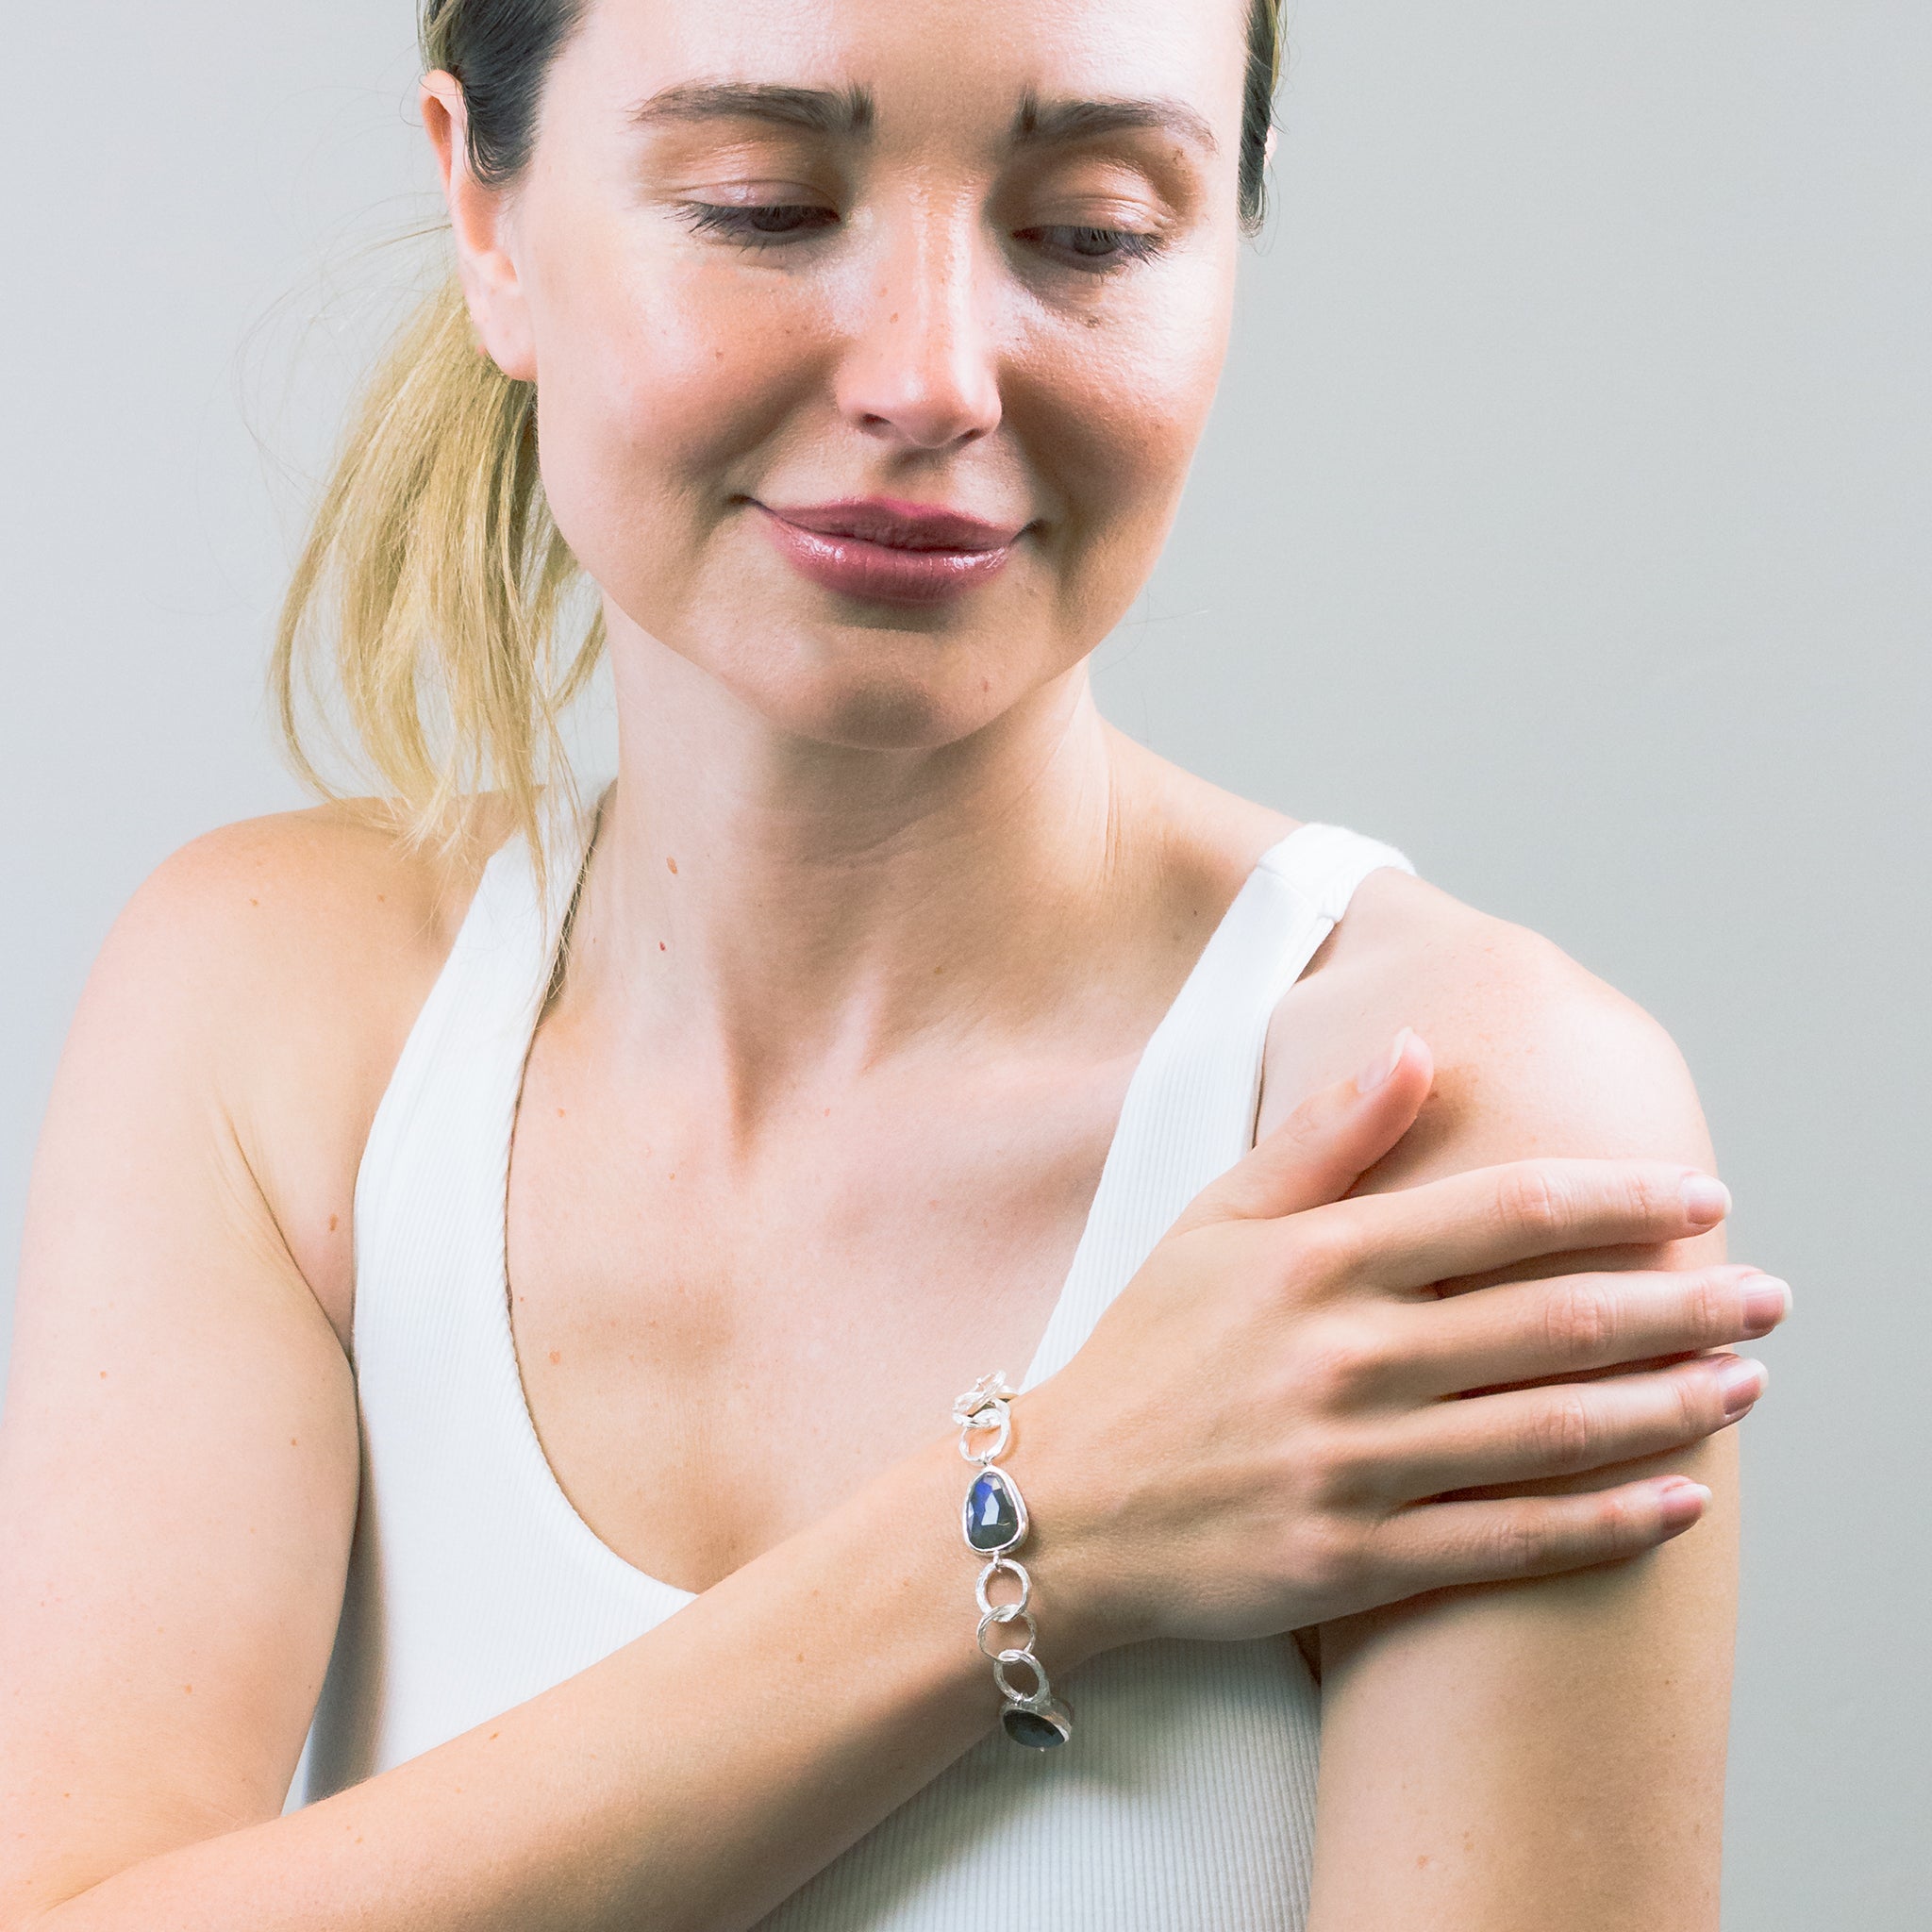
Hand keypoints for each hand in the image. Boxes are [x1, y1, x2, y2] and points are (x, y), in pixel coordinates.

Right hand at [1025, 1031, 1785, 1653]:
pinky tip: (1676, 1501)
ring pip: (1550, 1432)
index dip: (1616, 1200)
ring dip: (1668, 1406)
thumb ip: (1318, 1136)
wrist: (1058, 1507)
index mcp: (1314, 1262)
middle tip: (1771, 1298)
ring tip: (1744, 1385)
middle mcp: (1344, 1359)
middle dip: (1682, 1305)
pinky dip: (1604, 1522)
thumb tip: (1416, 1048)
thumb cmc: (1142, 1354)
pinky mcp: (1354, 1562)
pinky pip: (1508, 1541)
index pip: (1502, 1212)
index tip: (1698, 1197)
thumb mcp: (1210, 1221)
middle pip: (1554, 1320)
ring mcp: (1352, 1466)